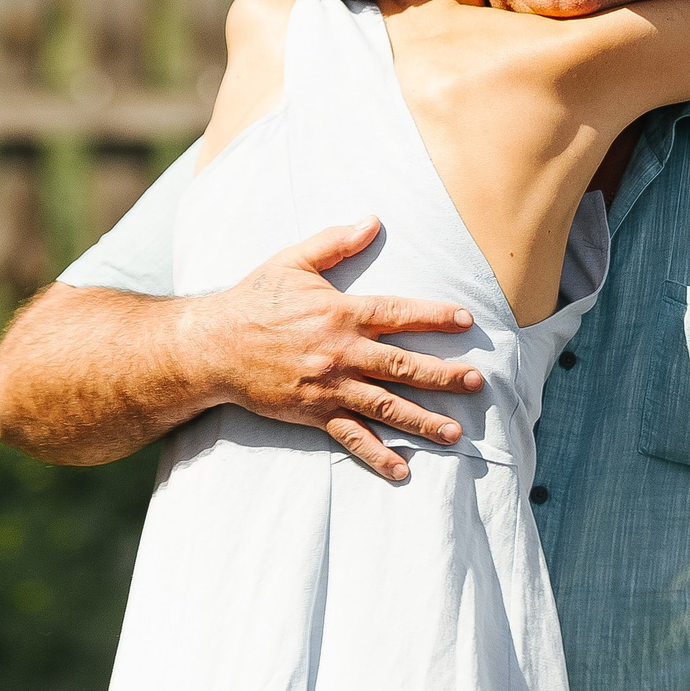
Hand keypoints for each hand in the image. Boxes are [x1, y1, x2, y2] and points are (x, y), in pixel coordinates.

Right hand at [179, 219, 485, 481]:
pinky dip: (377, 455)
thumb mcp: (292, 261)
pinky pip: (352, 438)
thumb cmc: (254, 300)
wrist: (212, 346)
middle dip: (443, 374)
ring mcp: (330, 387)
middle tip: (477, 382)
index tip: (466, 321)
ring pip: (386, 406)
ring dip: (423, 420)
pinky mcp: (314, 413)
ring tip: (456, 431)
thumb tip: (373, 221)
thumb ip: (335, 243)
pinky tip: (403, 470)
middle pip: (402, 365)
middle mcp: (341, 352)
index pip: (398, 314)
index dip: (434, 316)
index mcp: (341, 313)